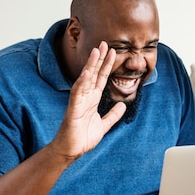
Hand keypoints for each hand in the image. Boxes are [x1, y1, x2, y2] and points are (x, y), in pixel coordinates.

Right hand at [52, 41, 125, 159]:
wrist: (72, 151)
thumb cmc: (83, 138)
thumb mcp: (104, 125)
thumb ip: (112, 115)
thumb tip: (123, 107)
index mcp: (93, 99)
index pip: (101, 78)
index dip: (107, 65)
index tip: (113, 52)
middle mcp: (85, 97)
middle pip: (94, 74)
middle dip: (100, 59)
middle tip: (105, 43)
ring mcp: (79, 101)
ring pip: (86, 79)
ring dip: (91, 65)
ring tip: (96, 51)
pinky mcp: (73, 108)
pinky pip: (77, 93)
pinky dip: (82, 82)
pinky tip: (87, 72)